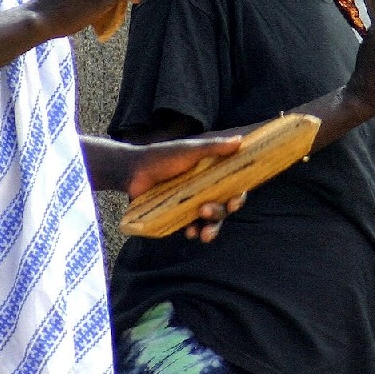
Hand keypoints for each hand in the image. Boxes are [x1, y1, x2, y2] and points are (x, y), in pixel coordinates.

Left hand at [122, 135, 247, 242]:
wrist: (133, 170)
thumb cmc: (163, 156)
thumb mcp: (190, 150)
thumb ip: (214, 147)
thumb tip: (240, 140)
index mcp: (212, 176)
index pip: (233, 189)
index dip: (237, 198)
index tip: (233, 201)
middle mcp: (206, 192)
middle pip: (223, 208)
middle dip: (220, 213)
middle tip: (207, 210)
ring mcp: (192, 206)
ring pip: (210, 222)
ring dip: (211, 228)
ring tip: (203, 233)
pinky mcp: (178, 217)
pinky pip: (192, 228)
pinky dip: (194, 232)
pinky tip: (190, 232)